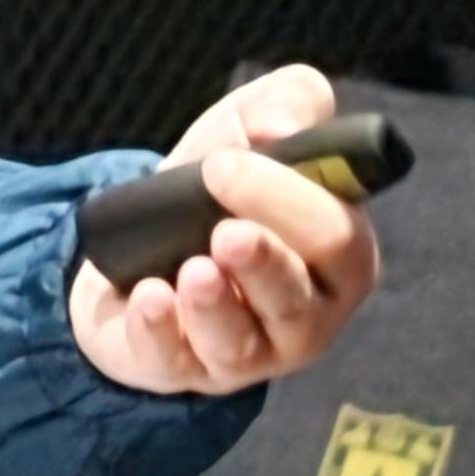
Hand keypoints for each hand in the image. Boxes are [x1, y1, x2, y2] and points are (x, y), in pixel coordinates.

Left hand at [70, 64, 383, 396]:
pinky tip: (149, 299)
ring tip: (193, 271)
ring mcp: (247, 352)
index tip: (227, 164)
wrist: (134, 247)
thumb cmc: (214, 193)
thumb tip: (279, 125)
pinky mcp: (182, 371)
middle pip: (298, 298)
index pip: (340, 239)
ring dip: (215, 307)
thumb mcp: (247, 131)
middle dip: (265, 263)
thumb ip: (286, 104)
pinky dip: (158, 330)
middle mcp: (304, 313)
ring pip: (242, 341)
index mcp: (337, 255)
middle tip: (226, 230)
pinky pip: (174, 361)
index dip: (291, 202)